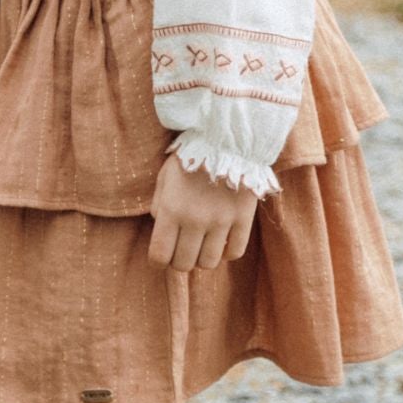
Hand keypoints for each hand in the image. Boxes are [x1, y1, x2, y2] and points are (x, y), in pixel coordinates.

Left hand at [148, 152, 257, 271]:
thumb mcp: (165, 176)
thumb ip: (159, 205)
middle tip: (182, 249)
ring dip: (202, 258)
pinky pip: (235, 252)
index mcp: (172, 209)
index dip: (158, 261)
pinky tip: (222, 239)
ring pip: (209, 262)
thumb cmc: (192, 156)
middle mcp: (195, 219)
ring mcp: (222, 221)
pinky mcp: (244, 218)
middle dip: (179, 261)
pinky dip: (226, 252)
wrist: (229, 138)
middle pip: (184, 264)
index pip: (160, 255)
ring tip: (202, 244)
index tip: (162, 256)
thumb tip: (162, 227)